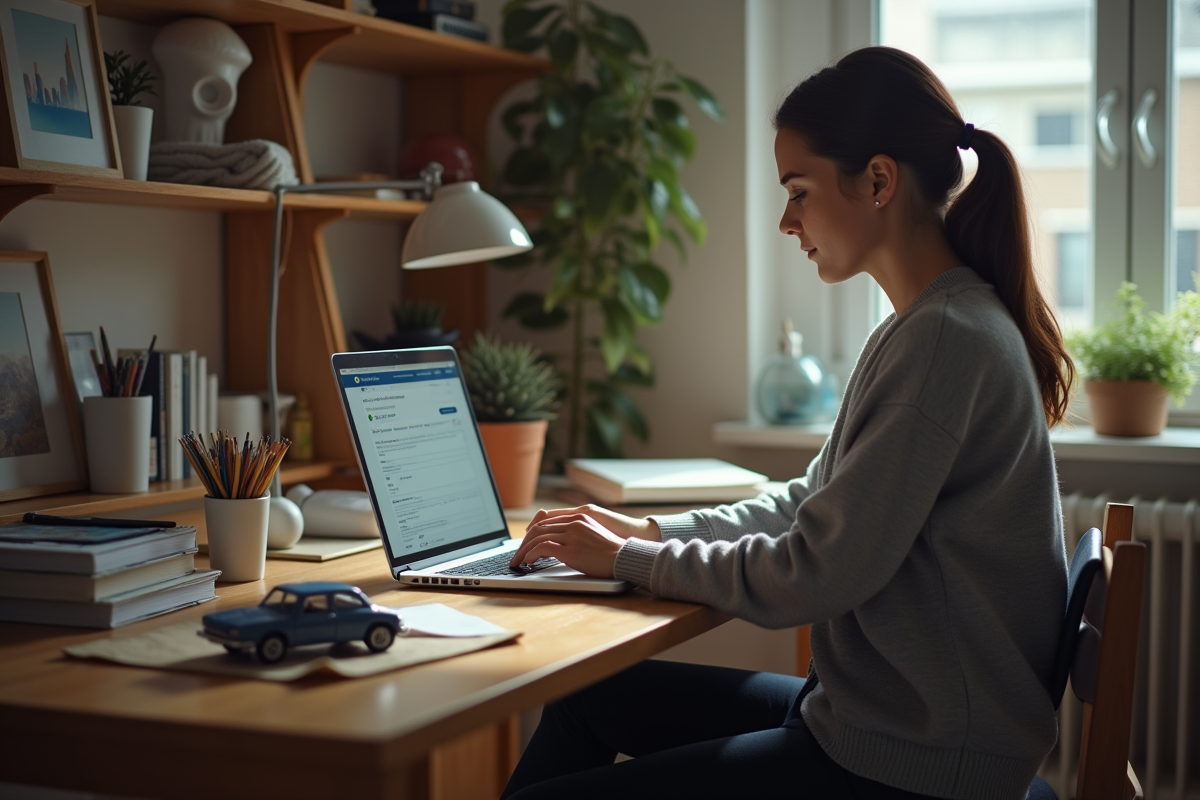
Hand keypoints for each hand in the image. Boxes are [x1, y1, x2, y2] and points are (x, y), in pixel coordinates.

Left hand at [510, 511, 628, 577]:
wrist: (626, 558)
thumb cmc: (612, 552)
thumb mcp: (594, 535)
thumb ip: (578, 533)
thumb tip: (562, 544)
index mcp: (579, 517)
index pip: (547, 520)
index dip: (532, 531)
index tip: (525, 542)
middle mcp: (574, 523)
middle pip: (538, 528)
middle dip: (524, 543)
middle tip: (517, 555)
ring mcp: (572, 535)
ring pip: (537, 538)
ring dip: (523, 551)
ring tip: (517, 562)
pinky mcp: (570, 550)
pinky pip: (542, 548)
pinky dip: (531, 555)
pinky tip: (528, 563)